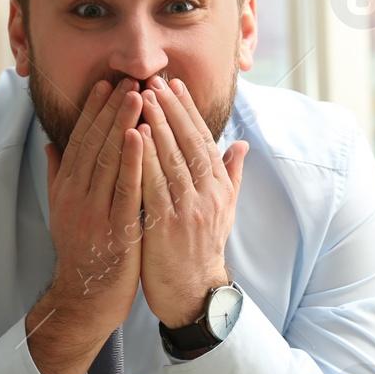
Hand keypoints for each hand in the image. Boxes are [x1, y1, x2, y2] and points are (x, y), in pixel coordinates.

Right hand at [25, 77, 144, 373]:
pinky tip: (139, 137)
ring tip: (136, 94)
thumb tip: (52, 144)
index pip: (80, 141)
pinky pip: (124, 189)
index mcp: (66, 189)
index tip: (106, 83)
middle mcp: (76, 196)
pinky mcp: (114, 229)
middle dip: (111, 108)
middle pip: (94, 143)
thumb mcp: (62, 211)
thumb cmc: (81, 252)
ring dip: (122, 124)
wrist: (84, 299)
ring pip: (108, 160)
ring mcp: (93, 213)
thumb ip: (58, 176)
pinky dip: (131, 161)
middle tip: (128, 77)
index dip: (93, 111)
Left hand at [137, 75, 248, 327]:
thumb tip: (240, 144)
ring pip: (172, 158)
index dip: (187, 110)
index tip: (174, 84)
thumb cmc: (201, 249)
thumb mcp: (224, 211)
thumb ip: (230, 175)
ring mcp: (190, 209)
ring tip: (143, 97)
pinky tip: (134, 136)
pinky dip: (145, 158)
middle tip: (154, 80)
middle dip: (170, 108)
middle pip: (189, 142)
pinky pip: (154, 184)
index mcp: (219, 188)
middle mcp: (208, 194)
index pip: (203, 139)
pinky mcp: (169, 225)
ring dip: (157, 125)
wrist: (194, 293)